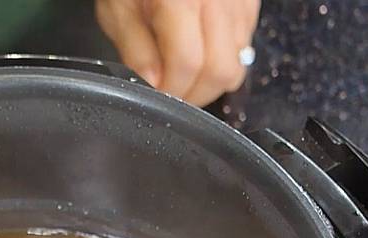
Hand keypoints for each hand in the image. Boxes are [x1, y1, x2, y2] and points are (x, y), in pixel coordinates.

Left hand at [95, 0, 259, 105]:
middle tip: (172, 95)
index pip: (187, 64)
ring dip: (209, 82)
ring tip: (183, 76)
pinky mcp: (248, 5)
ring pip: (237, 65)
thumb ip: (135, 51)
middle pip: (221, 71)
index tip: (157, 98)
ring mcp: (238, 2)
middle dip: (194, 95)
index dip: (172, 92)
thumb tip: (153, 85)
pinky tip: (199, 54)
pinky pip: (244, 49)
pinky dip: (222, 62)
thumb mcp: (118, 11)